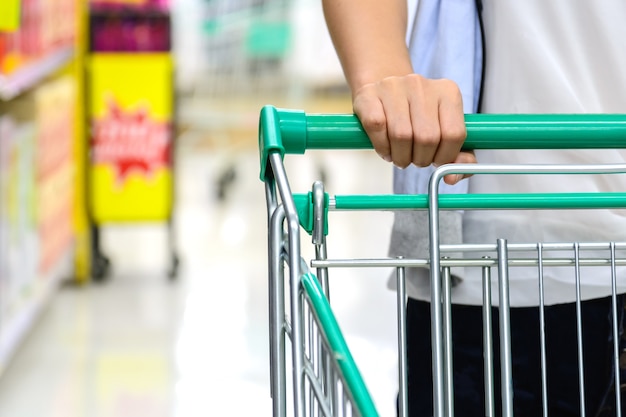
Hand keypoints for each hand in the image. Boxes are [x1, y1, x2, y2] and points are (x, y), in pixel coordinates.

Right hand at [353, 74, 475, 184]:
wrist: (383, 90)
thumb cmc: (415, 116)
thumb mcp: (442, 130)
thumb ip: (459, 156)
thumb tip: (452, 178)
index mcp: (447, 92)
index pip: (454, 134)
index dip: (445, 156)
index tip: (436, 160)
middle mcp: (421, 85)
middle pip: (427, 137)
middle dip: (420, 159)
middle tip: (414, 160)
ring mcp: (394, 87)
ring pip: (401, 135)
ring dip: (400, 157)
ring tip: (399, 157)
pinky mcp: (369, 95)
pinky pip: (377, 127)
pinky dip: (381, 147)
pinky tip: (385, 149)